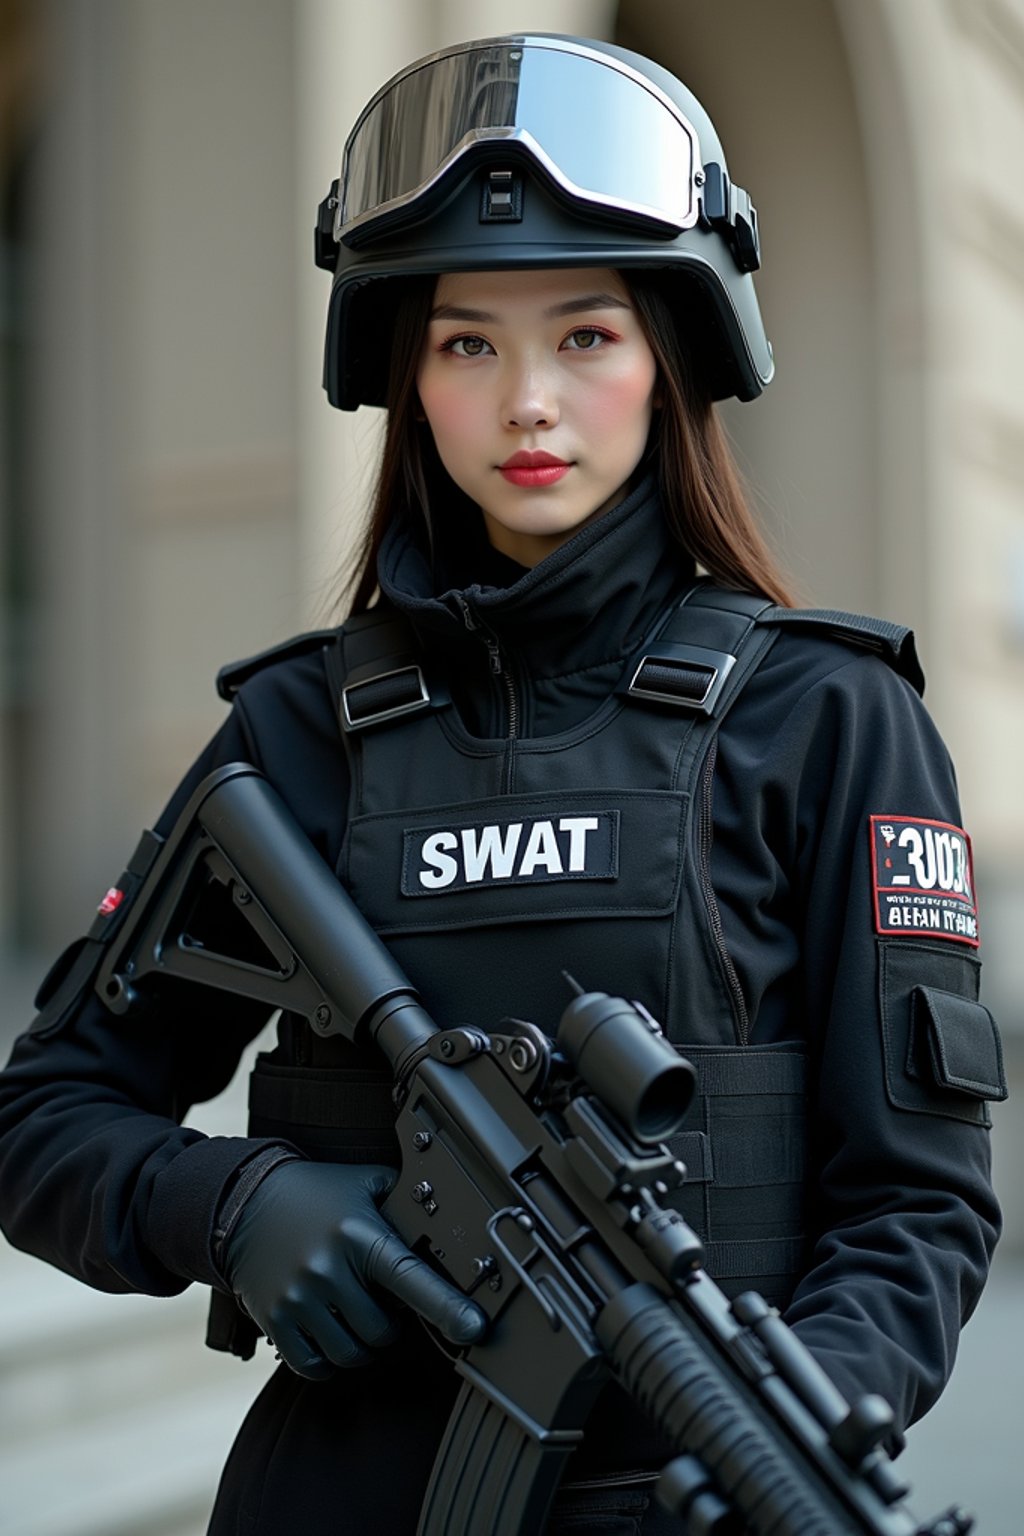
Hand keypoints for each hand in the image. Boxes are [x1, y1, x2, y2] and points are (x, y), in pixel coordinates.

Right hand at [222, 1160, 485, 1378]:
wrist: (244, 1200)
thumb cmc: (316, 1193)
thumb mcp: (363, 1182)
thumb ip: (404, 1198)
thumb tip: (450, 1211)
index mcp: (358, 1234)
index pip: (411, 1276)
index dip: (447, 1306)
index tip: (475, 1328)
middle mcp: (327, 1268)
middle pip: (381, 1331)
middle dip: (390, 1325)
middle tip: (382, 1303)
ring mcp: (298, 1298)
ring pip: (350, 1353)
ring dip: (362, 1345)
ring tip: (356, 1316)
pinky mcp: (274, 1320)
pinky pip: (314, 1365)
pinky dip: (329, 1359)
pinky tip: (330, 1332)